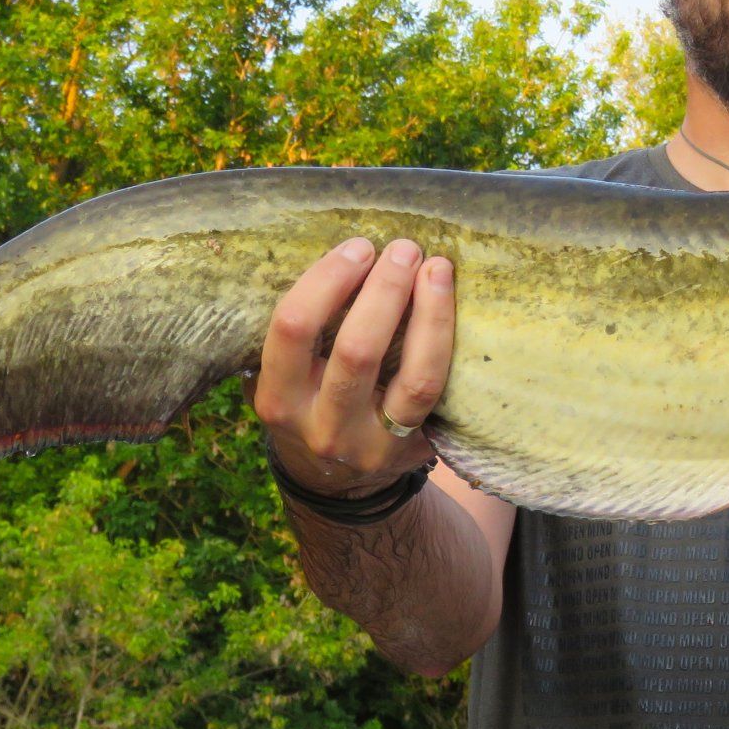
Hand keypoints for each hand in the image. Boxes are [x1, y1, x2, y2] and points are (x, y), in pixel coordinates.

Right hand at [244, 236, 454, 496]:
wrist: (334, 482)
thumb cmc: (308, 401)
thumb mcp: (284, 377)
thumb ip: (300, 330)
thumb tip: (343, 251)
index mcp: (277, 398)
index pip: (293, 329)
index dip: (327, 281)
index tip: (357, 247)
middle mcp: (320, 426)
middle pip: (357, 350)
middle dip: (385, 290)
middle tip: (404, 249)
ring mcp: (371, 443)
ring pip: (412, 376)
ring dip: (429, 313)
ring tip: (437, 268)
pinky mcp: (412, 449)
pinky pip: (436, 393)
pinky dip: (445, 343)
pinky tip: (451, 305)